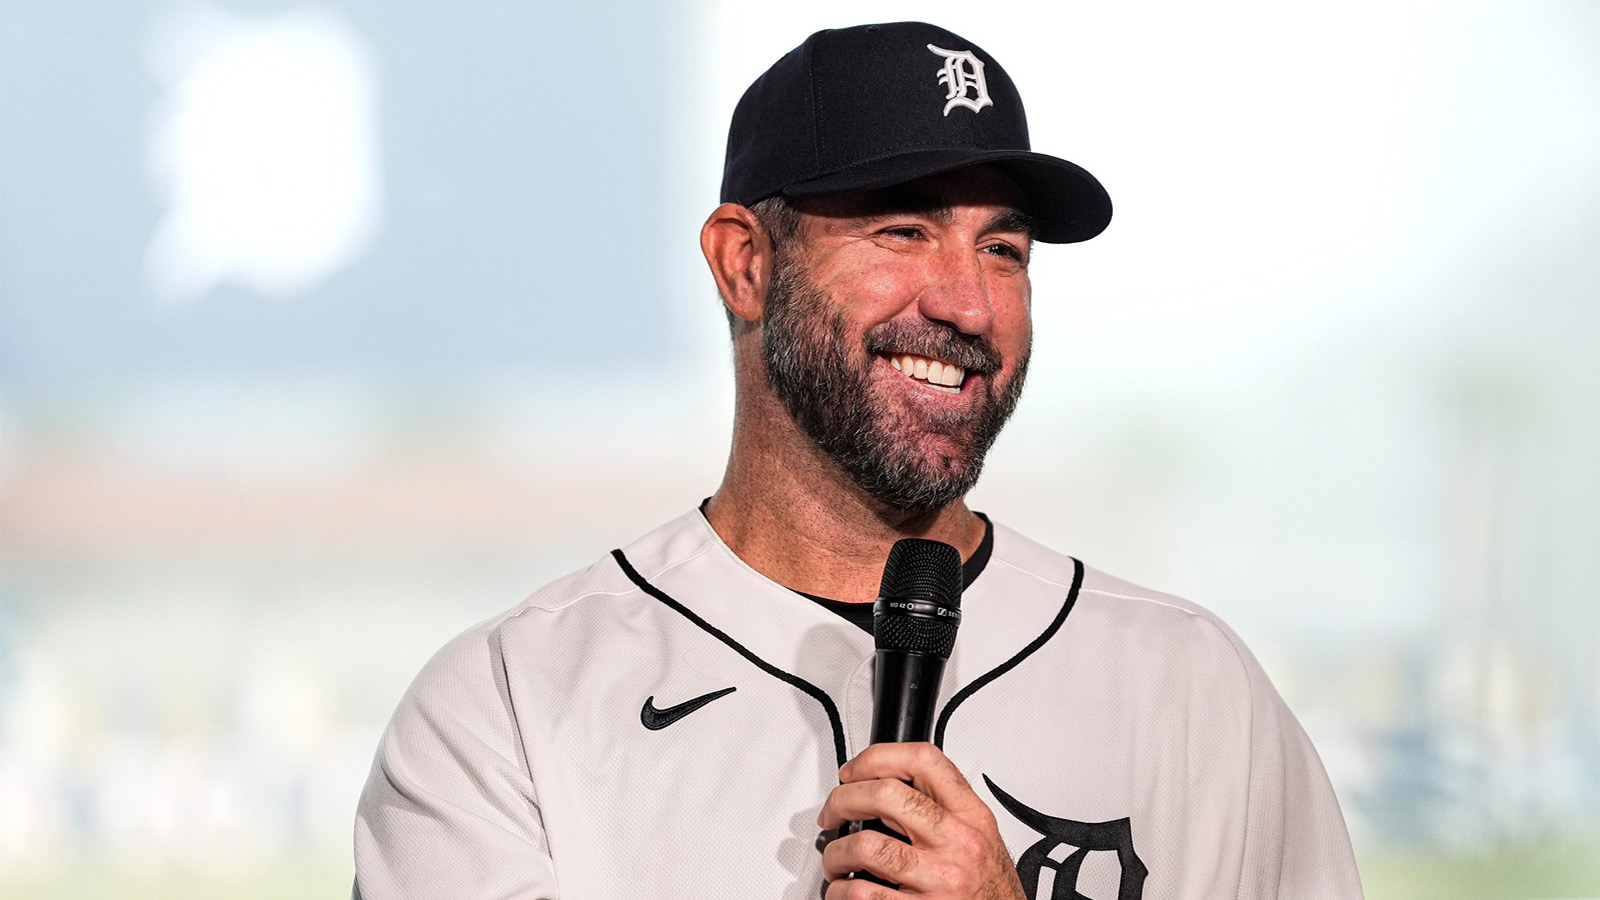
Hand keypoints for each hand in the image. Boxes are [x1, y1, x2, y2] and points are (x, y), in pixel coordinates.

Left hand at [816, 742, 1025, 898]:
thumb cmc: (991, 890)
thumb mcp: (981, 837)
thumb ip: (944, 809)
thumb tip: (887, 787)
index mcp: (971, 816)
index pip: (923, 761)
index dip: (877, 757)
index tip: (854, 771)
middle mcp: (957, 844)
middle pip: (885, 795)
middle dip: (843, 800)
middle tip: (832, 812)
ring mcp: (939, 880)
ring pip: (864, 847)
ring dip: (836, 853)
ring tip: (837, 859)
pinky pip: (862, 894)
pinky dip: (840, 892)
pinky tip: (845, 891)